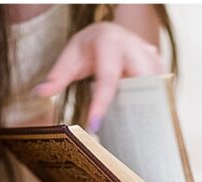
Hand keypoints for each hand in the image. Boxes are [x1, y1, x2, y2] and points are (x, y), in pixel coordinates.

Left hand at [35, 22, 164, 130]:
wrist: (110, 31)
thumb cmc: (90, 46)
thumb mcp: (71, 56)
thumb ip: (57, 75)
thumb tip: (40, 92)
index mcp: (110, 43)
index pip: (108, 78)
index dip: (102, 103)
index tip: (95, 124)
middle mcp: (133, 47)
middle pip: (140, 82)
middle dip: (135, 106)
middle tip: (126, 130)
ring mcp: (150, 54)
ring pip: (155, 84)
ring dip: (148, 106)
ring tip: (139, 128)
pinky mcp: (159, 63)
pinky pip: (161, 86)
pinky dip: (155, 102)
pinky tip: (148, 118)